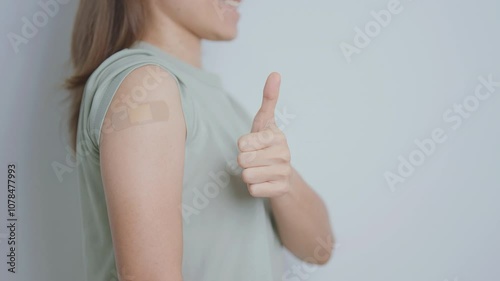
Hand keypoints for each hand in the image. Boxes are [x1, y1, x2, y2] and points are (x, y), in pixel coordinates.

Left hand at [237, 72, 291, 197]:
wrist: (283, 178)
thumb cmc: (267, 147)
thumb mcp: (265, 123)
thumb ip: (269, 99)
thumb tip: (275, 73)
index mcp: (277, 135)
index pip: (242, 142)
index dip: (242, 146)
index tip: (253, 146)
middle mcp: (284, 152)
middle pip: (242, 160)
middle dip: (244, 162)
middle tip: (255, 161)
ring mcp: (284, 172)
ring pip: (246, 175)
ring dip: (248, 176)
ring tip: (260, 171)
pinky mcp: (281, 189)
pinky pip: (253, 190)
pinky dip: (254, 189)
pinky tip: (264, 183)